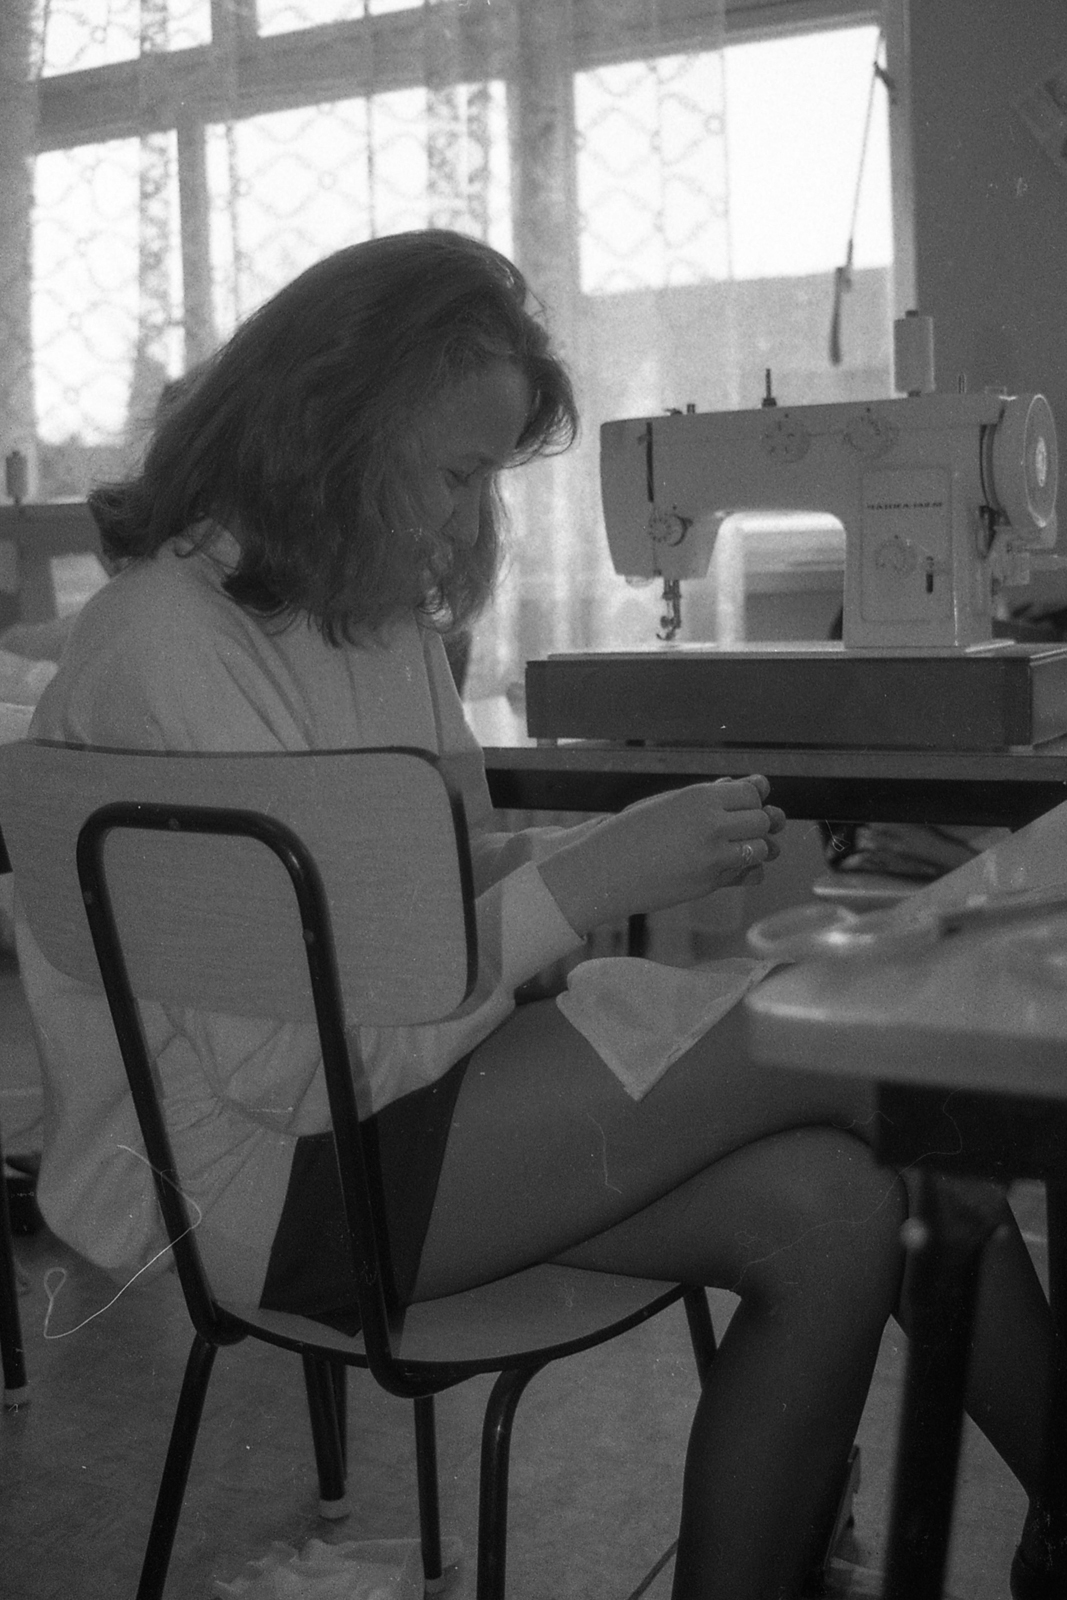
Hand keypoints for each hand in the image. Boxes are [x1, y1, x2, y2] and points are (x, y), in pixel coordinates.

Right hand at [537, 775, 784, 935]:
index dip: (753, 798)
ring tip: (740, 846)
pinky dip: (751, 870)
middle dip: (759, 822)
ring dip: (757, 847)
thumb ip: (708, 795)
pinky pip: (751, 875)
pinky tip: (736, 867)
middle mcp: (712, 824)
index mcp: (700, 797)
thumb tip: (741, 785)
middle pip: (763, 819)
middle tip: (745, 827)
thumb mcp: (668, 803)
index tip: (747, 802)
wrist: (604, 870)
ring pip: (763, 848)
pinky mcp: (711, 883)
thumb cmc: (630, 832)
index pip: (753, 793)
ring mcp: (714, 857)